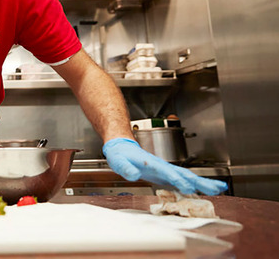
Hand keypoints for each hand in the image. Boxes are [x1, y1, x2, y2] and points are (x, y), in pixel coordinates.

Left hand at [103, 138, 227, 195]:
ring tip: (220, 188)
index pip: (168, 172)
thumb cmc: (121, 156)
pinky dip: (196, 185)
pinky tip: (205, 190)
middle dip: (201, 181)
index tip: (189, 188)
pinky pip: (183, 180)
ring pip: (188, 176)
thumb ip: (126, 168)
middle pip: (185, 173)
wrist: (122, 148)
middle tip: (216, 189)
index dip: (178, 180)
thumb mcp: (118, 162)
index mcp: (151, 163)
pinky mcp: (166, 174)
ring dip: (204, 182)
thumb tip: (134, 175)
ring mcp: (166, 170)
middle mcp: (162, 166)